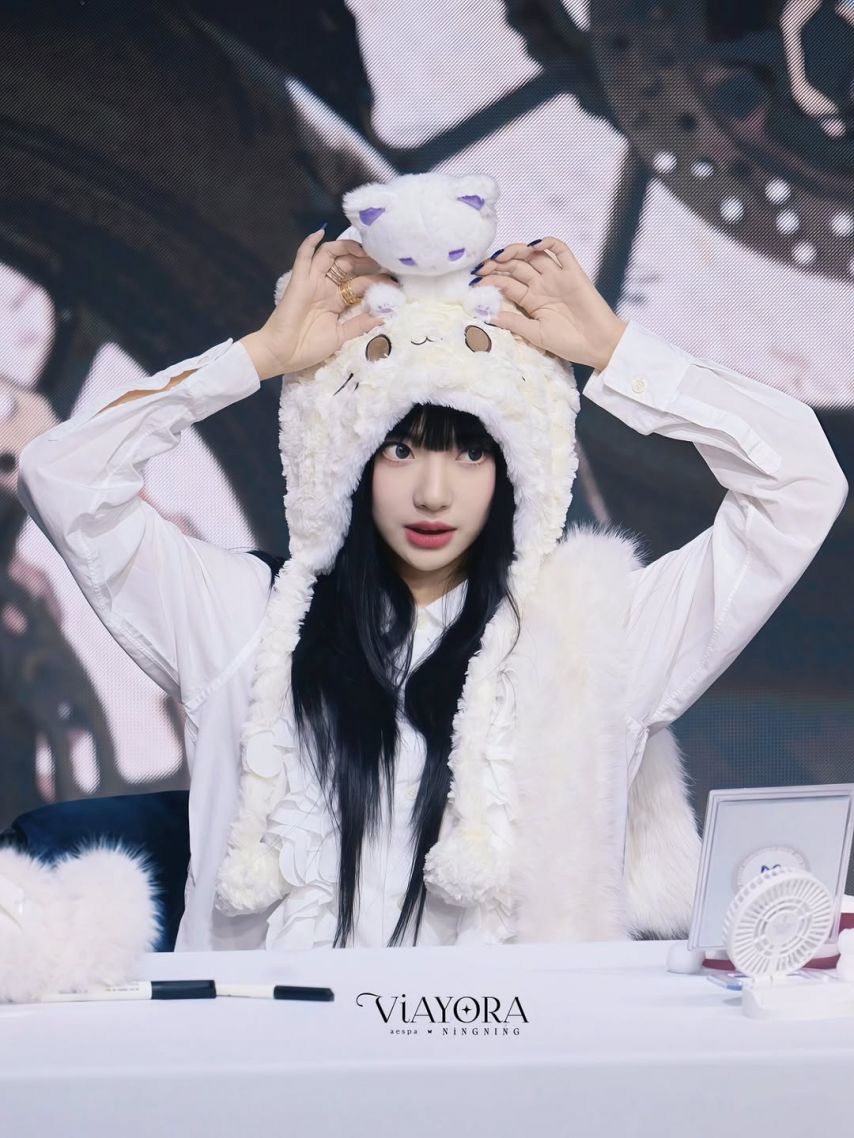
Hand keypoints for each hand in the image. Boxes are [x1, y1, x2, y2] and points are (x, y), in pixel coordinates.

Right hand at [241, 228, 395, 379]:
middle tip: (382, 259)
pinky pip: (303, 257)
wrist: (282, 354)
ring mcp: (312, 282)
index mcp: (336, 300)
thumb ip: (359, 325)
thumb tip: (384, 316)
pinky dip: (310, 243)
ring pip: (329, 255)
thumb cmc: (308, 347)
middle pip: (348, 265)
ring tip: (363, 248)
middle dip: (365, 260)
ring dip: (346, 247)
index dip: (376, 280)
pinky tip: (320, 232)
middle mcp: (325, 287)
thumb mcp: (340, 336)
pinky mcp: (299, 281)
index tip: (394, 281)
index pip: (360, 283)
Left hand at [471, 237, 626, 370]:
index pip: (507, 284)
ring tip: (501, 255)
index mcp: (531, 300)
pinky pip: (561, 250)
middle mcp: (542, 285)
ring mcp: (557, 277)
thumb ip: (513, 322)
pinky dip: (548, 243)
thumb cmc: (569, 344)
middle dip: (498, 264)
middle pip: (516, 266)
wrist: (598, 345)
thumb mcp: (535, 334)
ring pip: (534, 255)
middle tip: (482, 268)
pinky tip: (535, 245)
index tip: (474, 284)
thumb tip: (486, 315)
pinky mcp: (574, 273)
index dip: (490, 282)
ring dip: (517, 251)